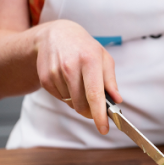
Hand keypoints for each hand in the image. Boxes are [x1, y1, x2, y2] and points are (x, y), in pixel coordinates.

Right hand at [34, 19, 121, 133]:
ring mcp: (55, 73)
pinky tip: (69, 82)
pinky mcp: (44, 78)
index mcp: (89, 61)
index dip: (99, 114)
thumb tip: (117, 100)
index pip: (95, 94)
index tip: (104, 129)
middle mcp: (70, 67)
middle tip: (96, 109)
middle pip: (81, 103)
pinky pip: (60, 98)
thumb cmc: (85, 48)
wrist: (56, 35)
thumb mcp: (104, 58)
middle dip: (91, 111)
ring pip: (70, 102)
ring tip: (81, 85)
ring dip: (79, 101)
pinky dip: (67, 96)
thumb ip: (111, 81)